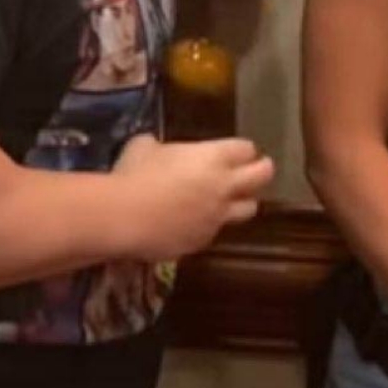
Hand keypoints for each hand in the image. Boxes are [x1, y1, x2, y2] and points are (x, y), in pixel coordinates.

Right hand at [113, 135, 273, 257]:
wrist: (124, 218)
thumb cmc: (135, 173)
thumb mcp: (144, 146)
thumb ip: (159, 146)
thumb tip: (156, 147)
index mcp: (214, 158)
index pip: (246, 149)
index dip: (244, 150)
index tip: (239, 151)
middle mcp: (224, 187)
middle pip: (262, 177)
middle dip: (263, 171)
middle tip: (260, 170)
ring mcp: (216, 218)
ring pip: (247, 210)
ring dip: (242, 202)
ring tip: (232, 200)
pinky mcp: (202, 242)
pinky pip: (215, 231)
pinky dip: (209, 224)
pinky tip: (192, 222)